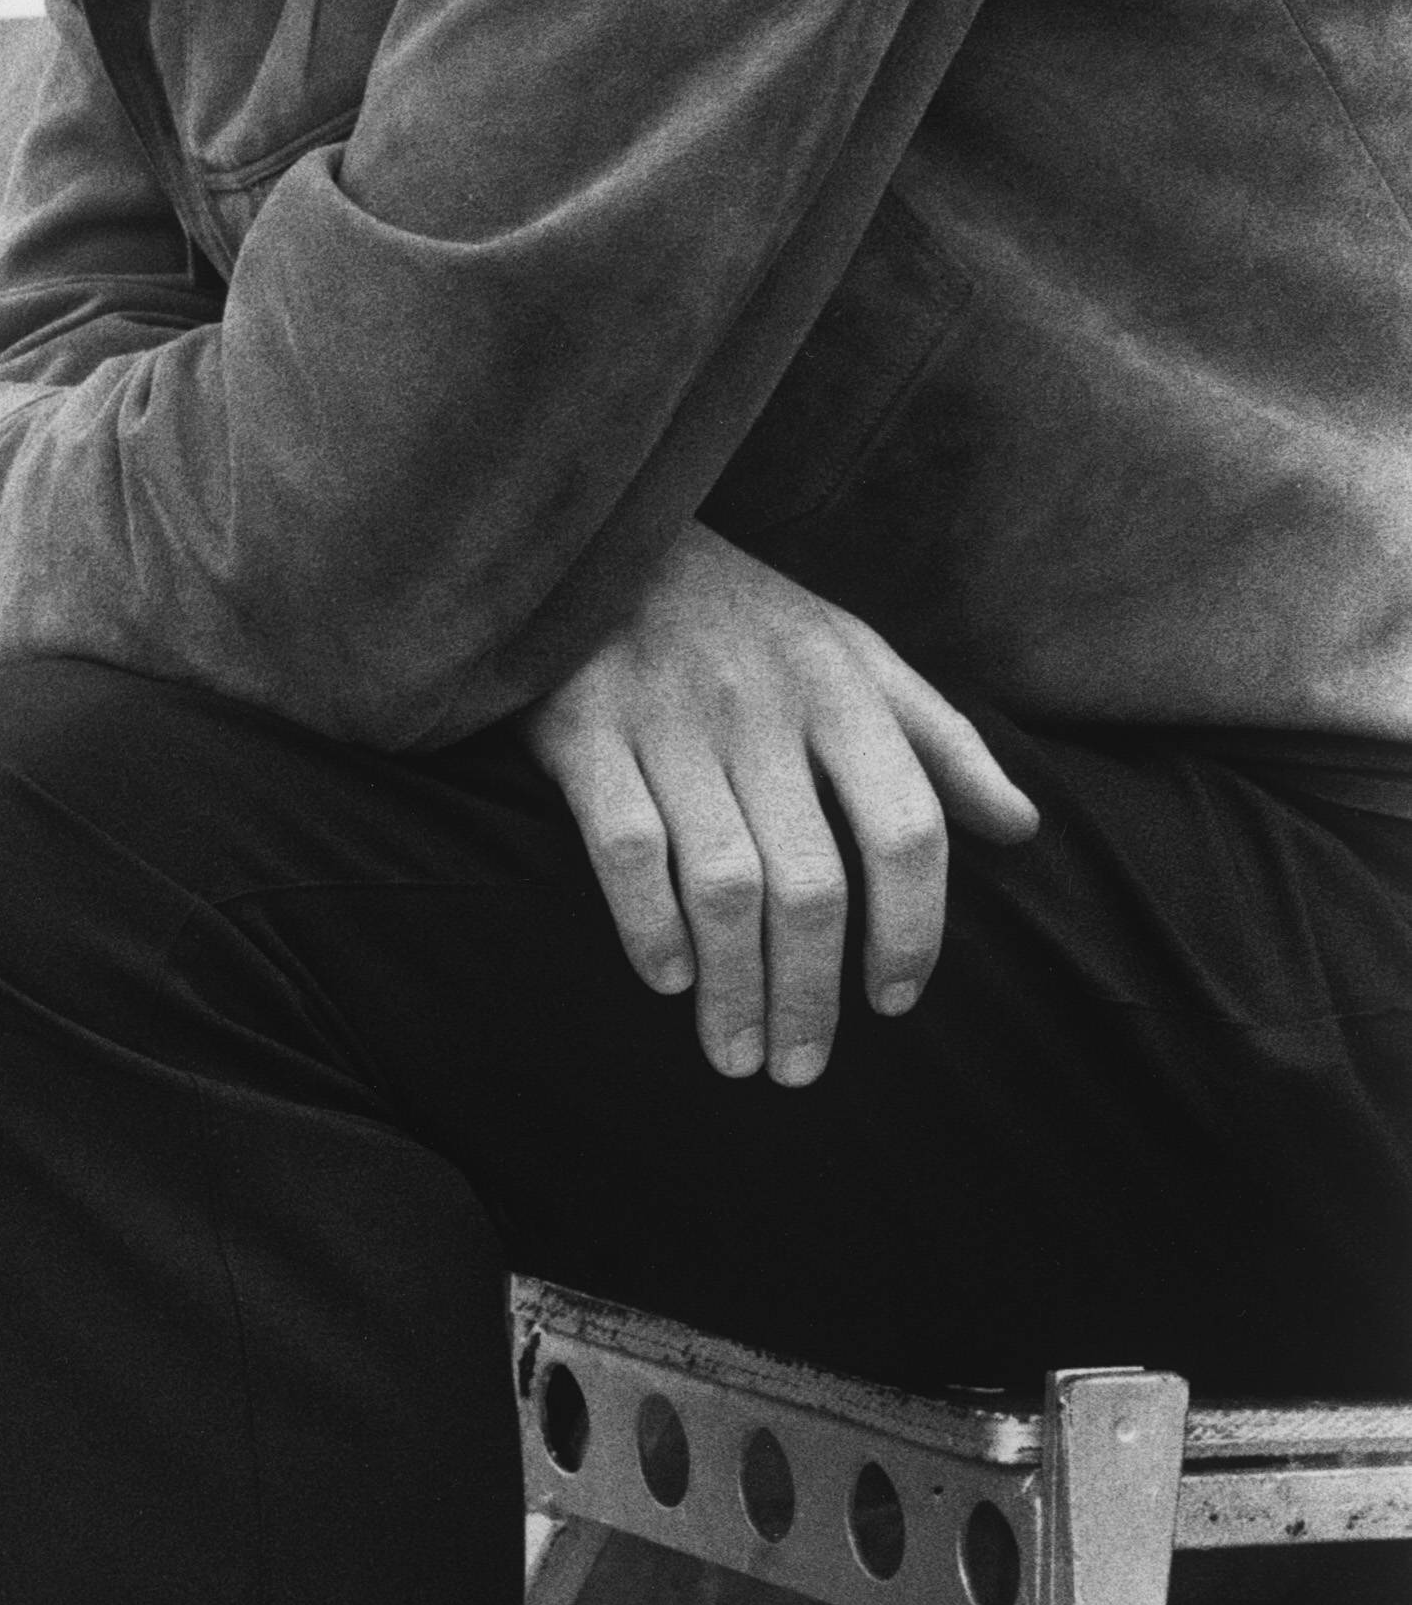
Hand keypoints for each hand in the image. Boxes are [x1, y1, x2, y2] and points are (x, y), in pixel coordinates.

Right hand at [524, 519, 1037, 1086]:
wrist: (605, 534)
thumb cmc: (745, 616)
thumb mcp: (858, 655)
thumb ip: (940, 742)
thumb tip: (1022, 829)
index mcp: (844, 689)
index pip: (909, 828)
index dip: (912, 928)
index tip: (895, 1002)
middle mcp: (764, 707)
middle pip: (813, 881)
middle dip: (812, 994)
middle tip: (801, 1070)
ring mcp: (671, 718)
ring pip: (723, 881)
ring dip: (735, 987)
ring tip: (737, 1057)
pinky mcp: (582, 726)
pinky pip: (625, 845)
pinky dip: (648, 923)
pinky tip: (667, 979)